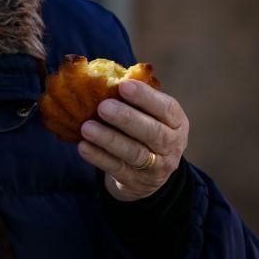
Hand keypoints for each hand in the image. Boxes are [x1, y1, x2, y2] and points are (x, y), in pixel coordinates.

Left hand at [76, 79, 188, 201]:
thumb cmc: (143, 131)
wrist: (148, 176)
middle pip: (152, 132)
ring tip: (87, 127)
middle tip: (103, 106)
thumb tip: (104, 76)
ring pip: (133, 152)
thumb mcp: (150, 116)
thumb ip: (134, 100)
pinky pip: (116, 169)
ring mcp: (156, 167)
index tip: (123, 86)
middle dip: (126, 118)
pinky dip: (98, 157)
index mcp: (176, 122)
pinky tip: (83, 146)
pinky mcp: (136, 182)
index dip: (146, 97)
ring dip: (108, 139)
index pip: (166, 108)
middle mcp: (171, 145)